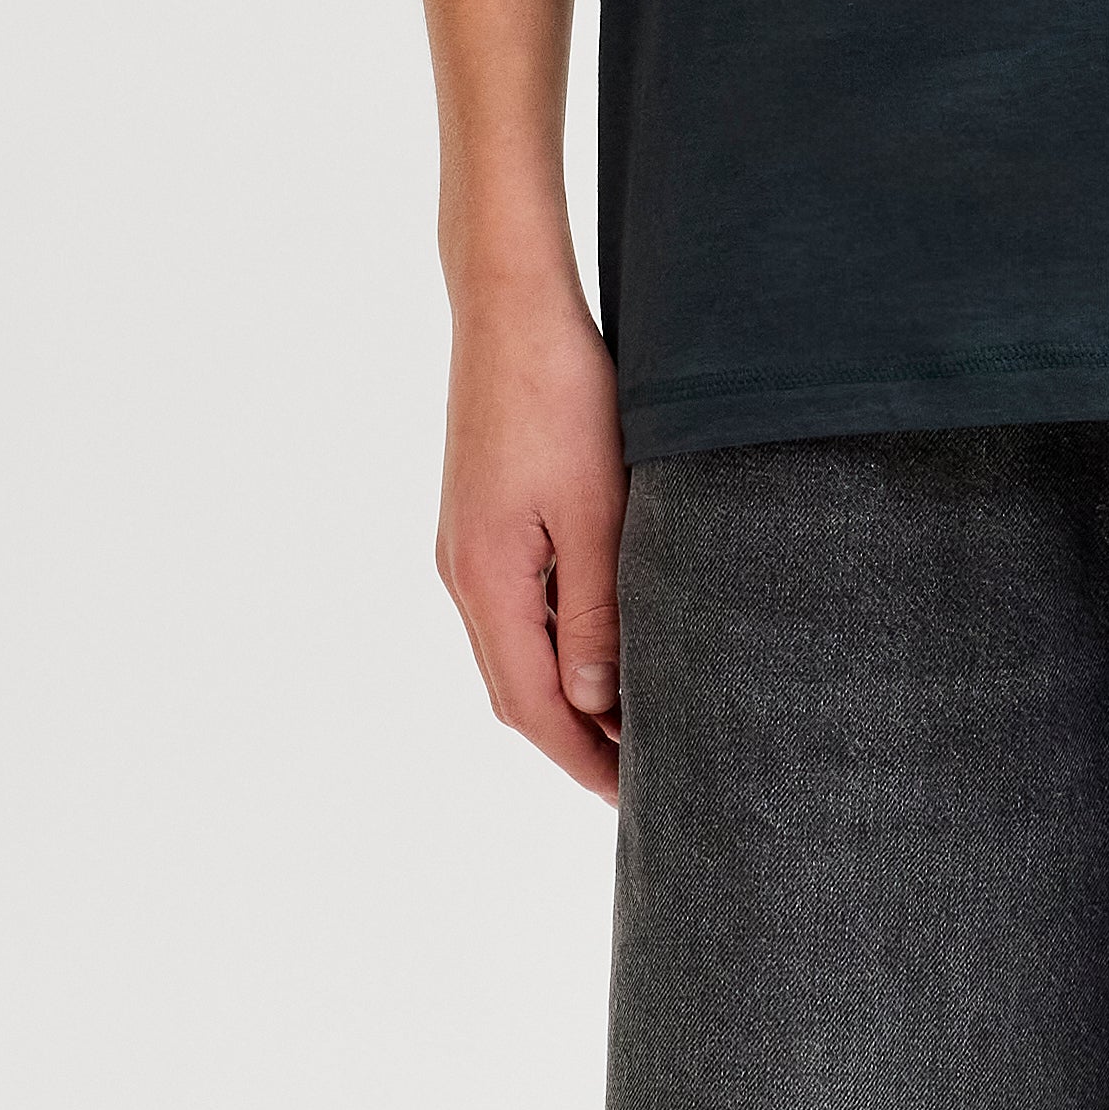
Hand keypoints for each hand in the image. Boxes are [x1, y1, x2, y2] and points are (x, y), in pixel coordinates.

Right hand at [437, 278, 626, 797]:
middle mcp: (462, 574)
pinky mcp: (480, 522)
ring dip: (566, 695)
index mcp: (487, 581)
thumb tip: (593, 701)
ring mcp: (465, 548)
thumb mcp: (595, 511)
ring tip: (633, 721)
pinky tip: (602, 643)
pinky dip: (555, 645)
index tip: (637, 798)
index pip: (532, 707)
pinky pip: (515, 609)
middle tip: (646, 776)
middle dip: (575, 741)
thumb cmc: (561, 397)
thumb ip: (595, 611)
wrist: (511, 311)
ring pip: (514, 652)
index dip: (583, 760)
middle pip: (514, 691)